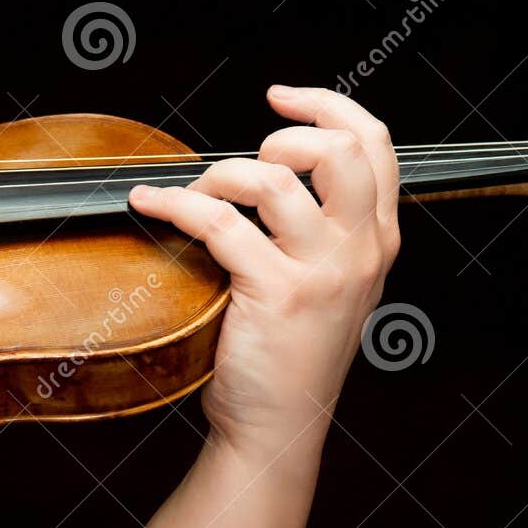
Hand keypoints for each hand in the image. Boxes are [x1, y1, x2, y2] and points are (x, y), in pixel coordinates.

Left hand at [129, 85, 399, 466]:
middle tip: (250, 163)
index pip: (374, 146)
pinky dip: (175, 203)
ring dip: (223, 175)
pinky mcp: (276, 293)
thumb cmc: (291, 358)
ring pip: (275, 180)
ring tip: (198, 197)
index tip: (283, 99)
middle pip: (339, 150)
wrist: (277, 428)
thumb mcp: (332, 286)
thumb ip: (324, 232)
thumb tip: (274, 171)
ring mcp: (322, 273)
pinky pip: (218, 221)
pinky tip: (151, 204)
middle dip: (285, 136)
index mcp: (376, 242)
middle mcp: (360, 252)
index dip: (328, 107)